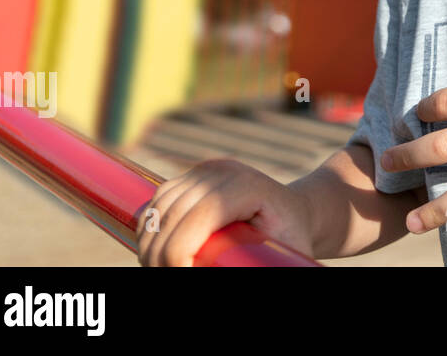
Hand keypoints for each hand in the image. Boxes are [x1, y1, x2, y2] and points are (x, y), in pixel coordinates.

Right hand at [136, 158, 314, 265]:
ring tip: (158, 267)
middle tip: (163, 275)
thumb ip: (271, 264)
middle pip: (173, 214)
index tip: (180, 275)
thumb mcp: (291, 255)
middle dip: (160, 254)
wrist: (296, 211)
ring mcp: (206, 171)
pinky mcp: (193, 177)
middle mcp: (224, 172)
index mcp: (249, 186)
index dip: (178, 253)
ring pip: (160, 207)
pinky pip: (159, 201)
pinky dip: (150, 227)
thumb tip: (237, 267)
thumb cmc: (294, 238)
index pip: (200, 217)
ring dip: (150, 242)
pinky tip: (154, 251)